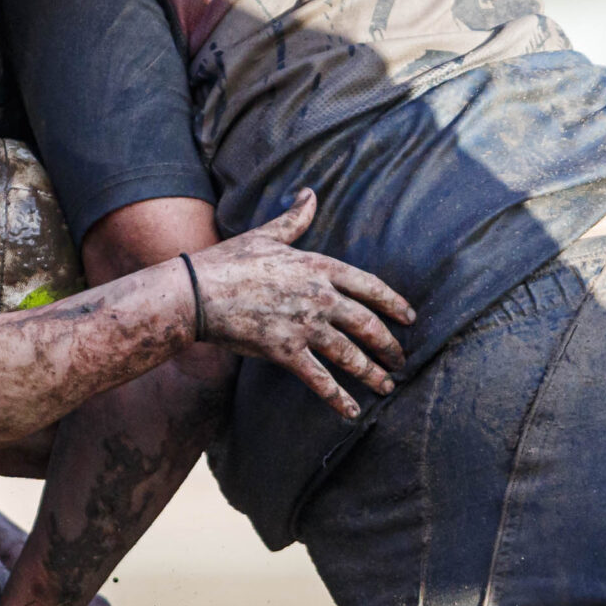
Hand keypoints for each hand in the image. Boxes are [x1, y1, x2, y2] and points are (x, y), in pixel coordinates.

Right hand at [189, 190, 416, 416]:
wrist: (197, 291)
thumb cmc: (229, 261)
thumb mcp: (267, 235)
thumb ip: (295, 219)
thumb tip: (310, 193)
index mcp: (318, 267)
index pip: (369, 286)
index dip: (393, 304)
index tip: (409, 317)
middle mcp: (319, 296)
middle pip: (367, 324)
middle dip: (389, 345)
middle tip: (401, 359)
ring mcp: (304, 325)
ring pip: (350, 355)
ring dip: (373, 374)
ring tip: (387, 386)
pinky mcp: (285, 351)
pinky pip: (319, 379)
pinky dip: (338, 398)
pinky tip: (352, 412)